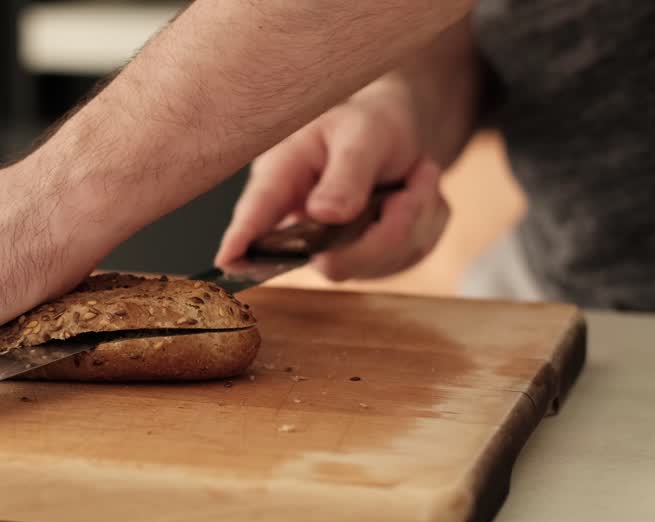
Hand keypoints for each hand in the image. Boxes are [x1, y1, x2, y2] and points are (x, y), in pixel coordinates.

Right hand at [216, 86, 449, 280]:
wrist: (394, 133)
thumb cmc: (365, 125)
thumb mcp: (361, 132)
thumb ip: (346, 172)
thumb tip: (325, 215)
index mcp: (282, 182)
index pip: (255, 216)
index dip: (240, 242)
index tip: (227, 260)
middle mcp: (300, 226)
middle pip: (332, 262)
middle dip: (386, 231)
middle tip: (415, 184)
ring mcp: (334, 248)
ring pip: (378, 263)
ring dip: (415, 216)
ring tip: (418, 172)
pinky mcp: (370, 259)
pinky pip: (408, 257)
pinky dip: (427, 222)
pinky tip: (417, 191)